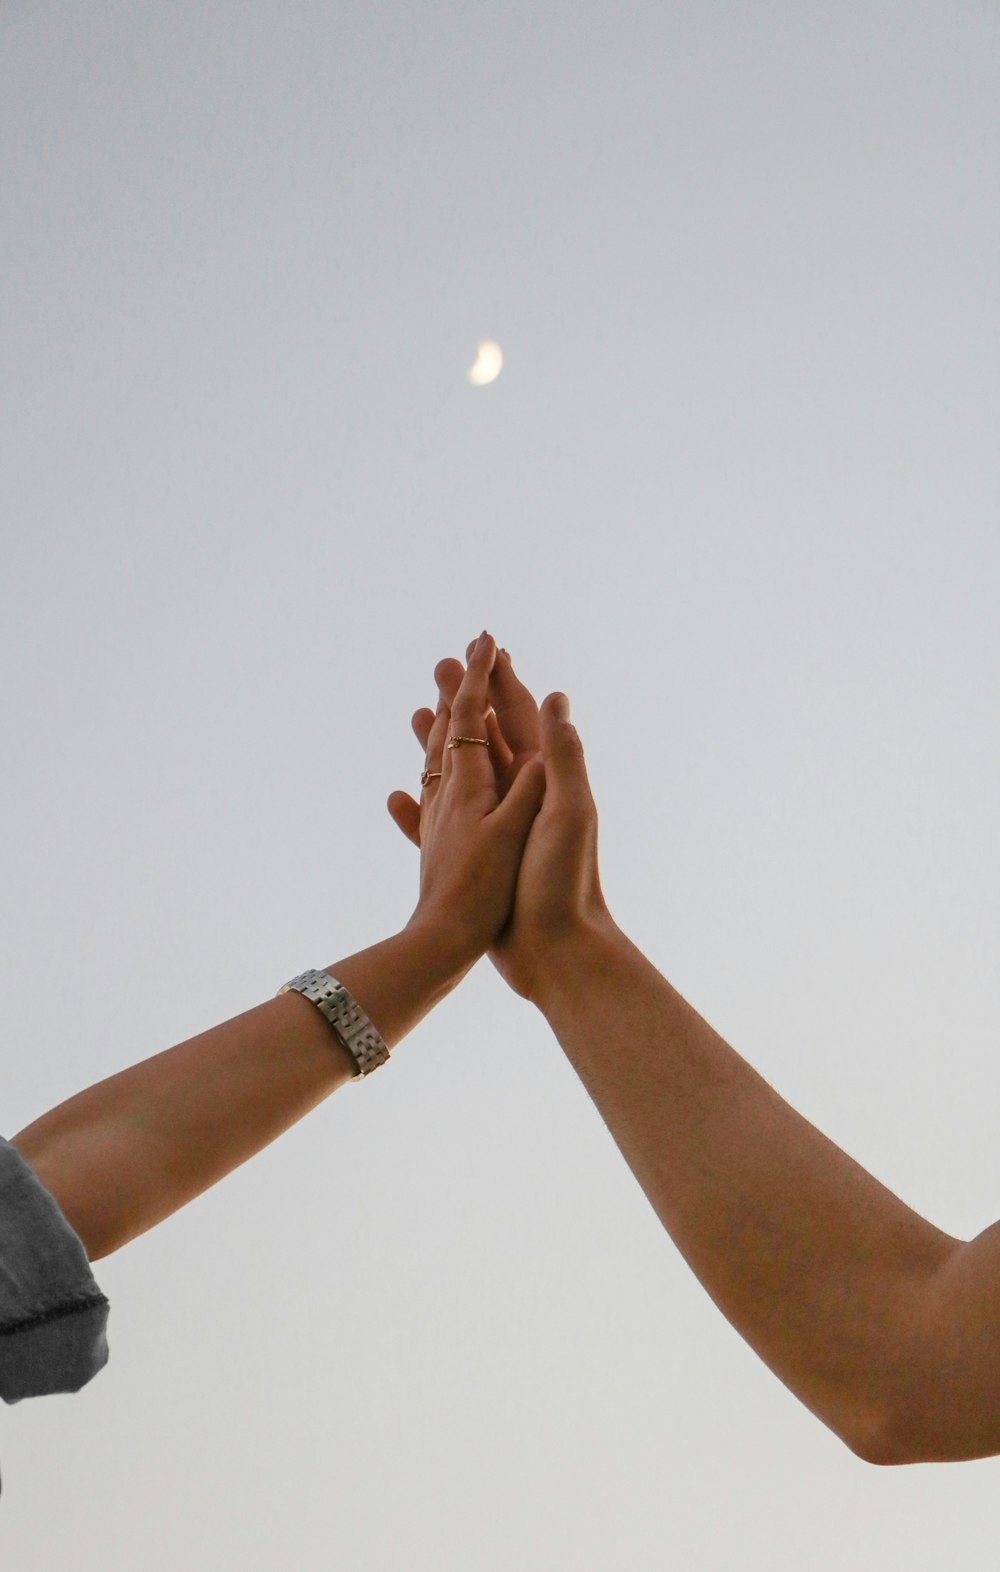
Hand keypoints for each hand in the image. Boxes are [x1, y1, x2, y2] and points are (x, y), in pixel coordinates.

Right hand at [389, 642, 614, 1002]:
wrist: (556, 953)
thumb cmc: (565, 884)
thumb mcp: (568, 813)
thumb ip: (561, 756)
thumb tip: (556, 696)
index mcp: (548, 782)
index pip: (523, 717)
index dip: (502, 680)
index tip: (484, 644)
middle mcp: (524, 800)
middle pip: (489, 736)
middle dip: (466, 700)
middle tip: (438, 667)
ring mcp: (499, 829)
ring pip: (463, 773)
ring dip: (439, 742)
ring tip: (413, 715)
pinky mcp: (479, 859)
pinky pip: (441, 820)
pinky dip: (420, 803)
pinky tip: (398, 794)